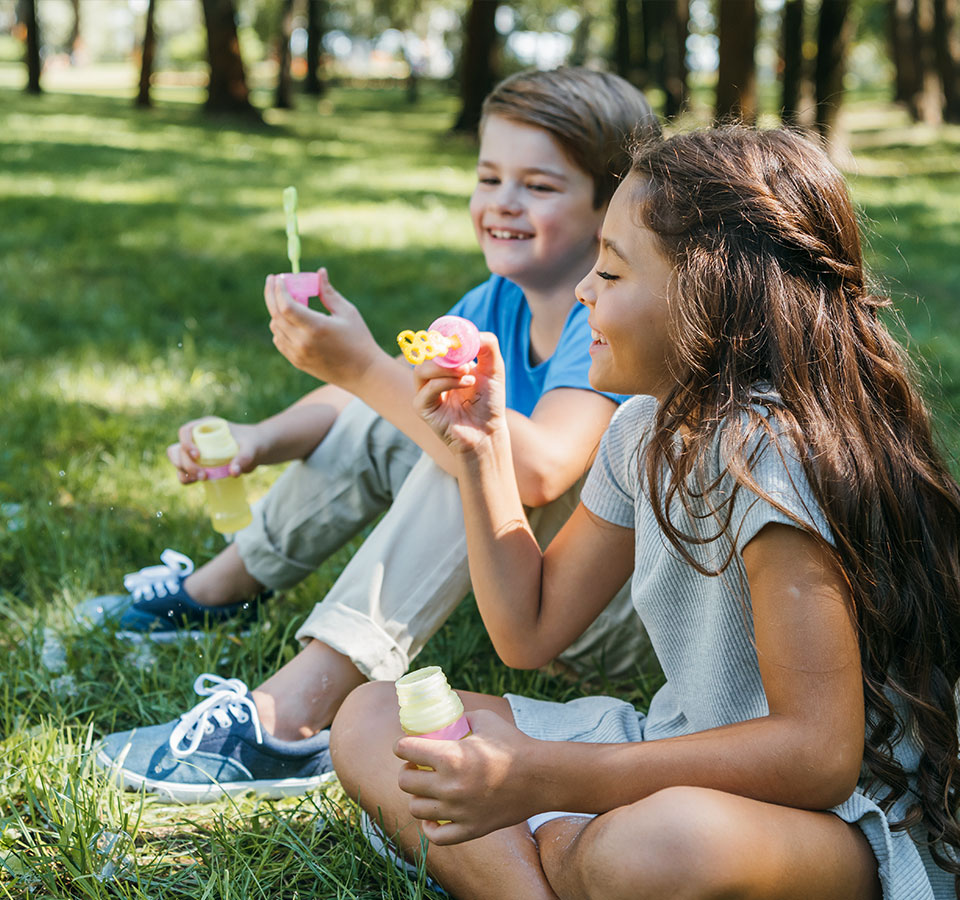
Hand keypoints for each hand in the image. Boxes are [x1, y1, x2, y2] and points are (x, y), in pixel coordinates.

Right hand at [166, 420, 262, 483]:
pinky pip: (184, 471)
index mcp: (207, 426)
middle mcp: (197, 437)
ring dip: (184, 472)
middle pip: (179, 449)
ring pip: (178, 461)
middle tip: (203, 476)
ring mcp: (196, 450)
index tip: (197, 455)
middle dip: (186, 464)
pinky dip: (186, 478)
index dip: (186, 443)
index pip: (186, 431)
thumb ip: (244, 458)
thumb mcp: (251, 448)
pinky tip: (195, 482)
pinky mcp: (199, 463)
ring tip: (201, 479)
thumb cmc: (253, 443)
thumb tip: (233, 473)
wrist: (256, 449)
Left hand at [265, 268, 381, 388]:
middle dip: (271, 294)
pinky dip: (279, 327)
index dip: (279, 289)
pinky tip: (289, 320)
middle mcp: (302, 342)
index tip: (279, 277)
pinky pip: (279, 341)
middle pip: (276, 314)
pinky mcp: (297, 362)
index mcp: (315, 327)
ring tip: (287, 300)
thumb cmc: (359, 339)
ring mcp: (298, 354)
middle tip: (272, 280)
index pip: (286, 305)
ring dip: (276, 311)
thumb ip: (328, 292)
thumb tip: (320, 272)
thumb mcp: (347, 312)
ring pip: (275, 327)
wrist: (363, 373)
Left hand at [394, 708, 538, 844]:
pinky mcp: (470, 830)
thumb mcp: (484, 719)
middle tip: (416, 766)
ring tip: (426, 789)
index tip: (404, 745)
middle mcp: (449, 786)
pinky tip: (434, 817)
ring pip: (416, 808)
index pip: (405, 750)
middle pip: (405, 781)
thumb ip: (460, 718)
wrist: (541, 777)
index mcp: (450, 756)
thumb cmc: (514, 744)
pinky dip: (430, 827)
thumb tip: (444, 718)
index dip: (401, 745)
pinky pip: (436, 836)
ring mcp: (458, 811)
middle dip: (407, 771)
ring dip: (417, 796)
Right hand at [412, 332, 507, 455]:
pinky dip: (446, 383)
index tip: (459, 337)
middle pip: (424, 355)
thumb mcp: (494, 369)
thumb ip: (487, 346)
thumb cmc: (489, 402)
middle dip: (445, 353)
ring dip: (445, 368)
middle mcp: (432, 377)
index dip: (444, 338)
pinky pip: (427, 389)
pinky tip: (466, 384)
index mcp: (445, 366)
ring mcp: (425, 392)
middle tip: (466, 359)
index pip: (435, 345)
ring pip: (421, 370)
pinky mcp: (423, 408)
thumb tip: (472, 334)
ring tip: (468, 373)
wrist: (488, 431)